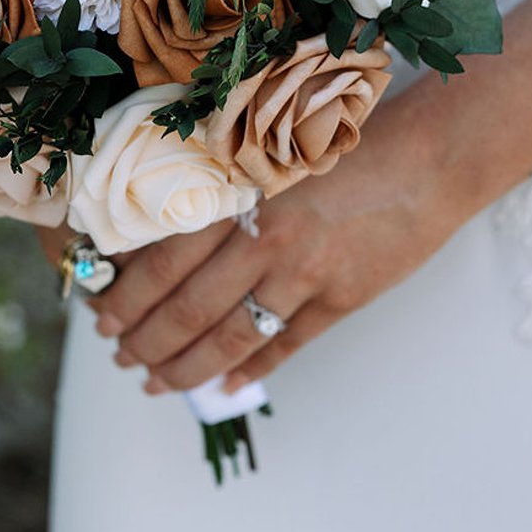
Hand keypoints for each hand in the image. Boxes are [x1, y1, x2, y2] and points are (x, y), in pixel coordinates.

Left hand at [89, 81, 476, 394]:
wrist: (429, 159)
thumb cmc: (347, 146)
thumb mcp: (272, 157)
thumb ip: (225, 198)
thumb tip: (162, 248)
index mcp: (241, 194)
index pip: (163, 260)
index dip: (127, 298)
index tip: (102, 319)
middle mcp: (267, 236)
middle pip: (187, 307)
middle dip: (145, 342)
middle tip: (121, 358)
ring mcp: (306, 273)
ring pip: (228, 337)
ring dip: (185, 367)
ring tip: (156, 382)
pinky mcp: (341, 299)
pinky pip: (283, 346)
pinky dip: (250, 370)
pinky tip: (227, 385)